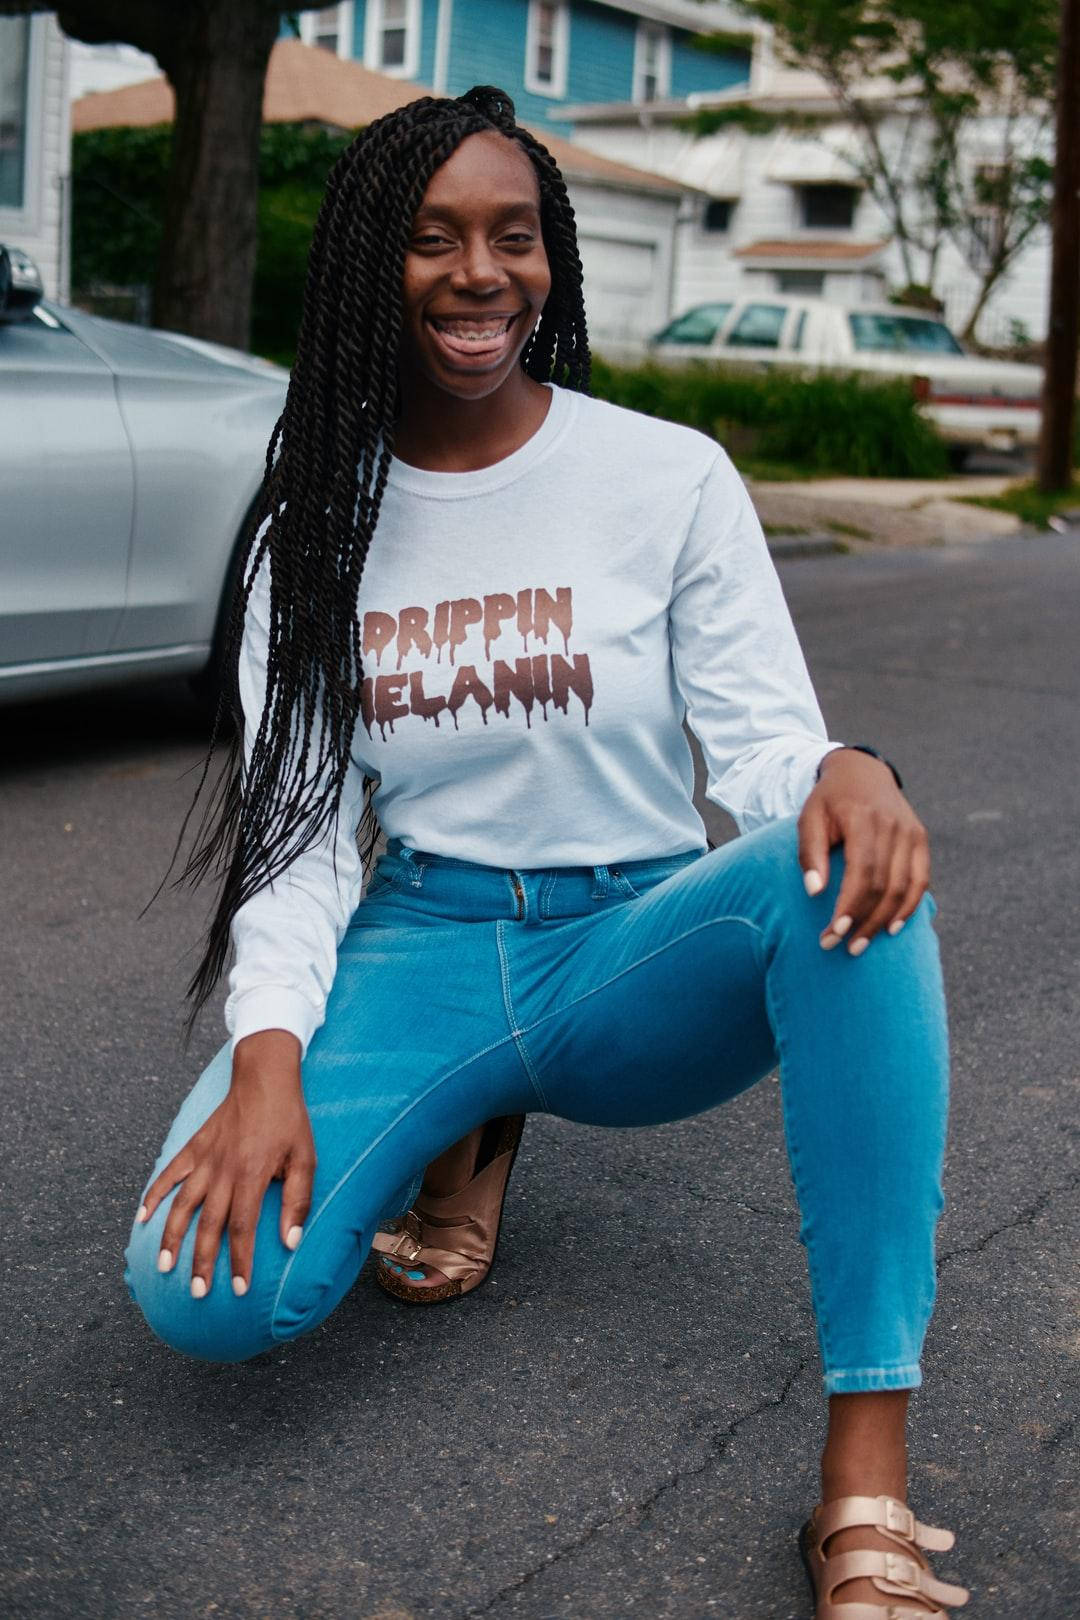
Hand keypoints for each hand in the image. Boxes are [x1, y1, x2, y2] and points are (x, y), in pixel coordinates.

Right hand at [135, 1030, 314, 1297]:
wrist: (264, 1078)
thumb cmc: (289, 1121)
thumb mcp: (306, 1158)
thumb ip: (297, 1201)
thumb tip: (290, 1242)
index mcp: (251, 1175)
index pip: (242, 1228)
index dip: (240, 1261)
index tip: (239, 1289)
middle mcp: (223, 1171)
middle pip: (209, 1225)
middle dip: (202, 1261)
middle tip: (198, 1292)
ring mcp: (204, 1159)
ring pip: (181, 1205)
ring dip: (171, 1238)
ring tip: (164, 1266)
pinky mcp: (193, 1147)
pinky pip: (168, 1175)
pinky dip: (153, 1196)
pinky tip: (142, 1218)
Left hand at [798, 748, 929, 954]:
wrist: (861, 772)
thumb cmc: (828, 801)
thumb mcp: (809, 818)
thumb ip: (810, 853)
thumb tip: (813, 892)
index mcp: (864, 818)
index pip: (862, 872)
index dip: (850, 906)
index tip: (832, 933)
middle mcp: (894, 825)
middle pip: (884, 885)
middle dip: (863, 921)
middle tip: (842, 948)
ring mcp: (912, 832)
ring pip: (904, 888)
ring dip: (884, 921)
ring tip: (861, 944)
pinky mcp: (921, 839)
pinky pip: (921, 880)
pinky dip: (909, 907)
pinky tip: (891, 928)